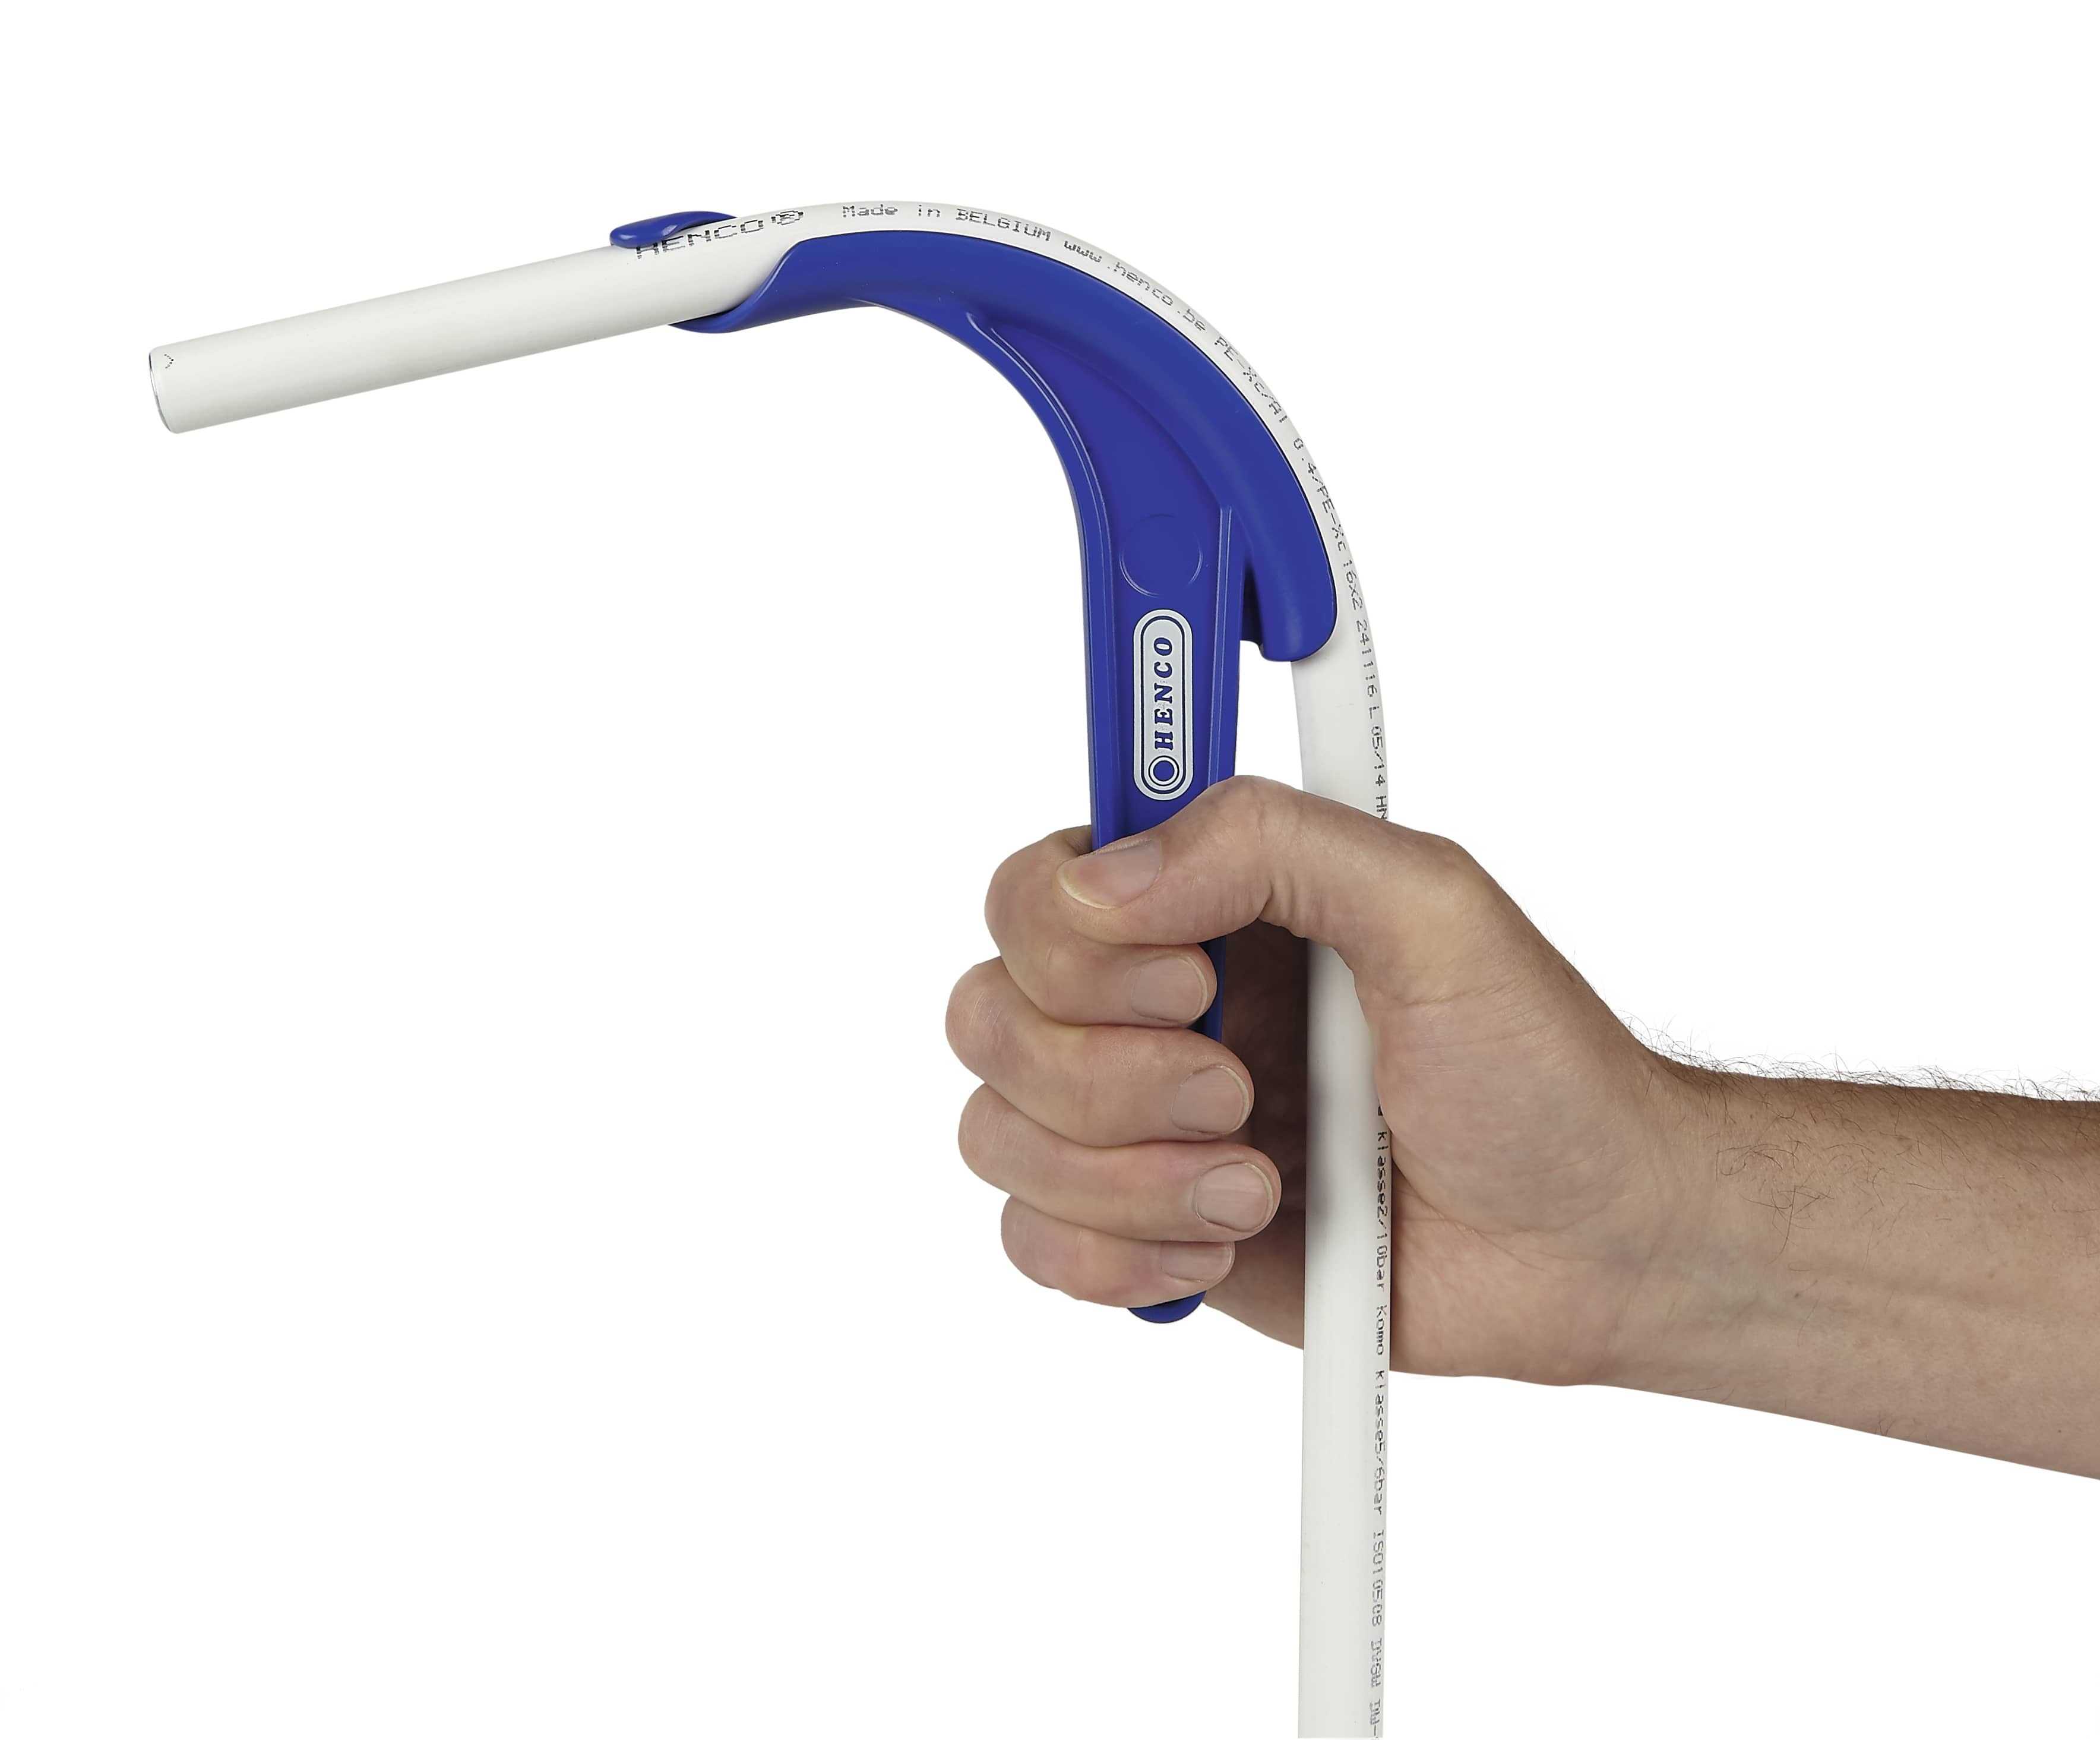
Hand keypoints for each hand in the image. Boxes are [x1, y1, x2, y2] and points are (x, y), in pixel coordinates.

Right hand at [945, 776, 1694, 1385]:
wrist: (1586, 1246)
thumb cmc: (1533, 1070)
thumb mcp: (1433, 908)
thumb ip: (1274, 844)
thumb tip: (1110, 877)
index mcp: (1206, 907)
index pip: (1036, 887)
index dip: (1078, 941)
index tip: (1191, 977)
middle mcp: (1152, 1006)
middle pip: (990, 1015)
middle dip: (1113, 1077)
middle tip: (1241, 1093)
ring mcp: (1139, 1123)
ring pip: (997, 1135)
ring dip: (1129, 1179)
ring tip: (1258, 1188)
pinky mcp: (1145, 1231)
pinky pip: (1031, 1241)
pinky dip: (1115, 1256)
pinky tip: (1221, 1247)